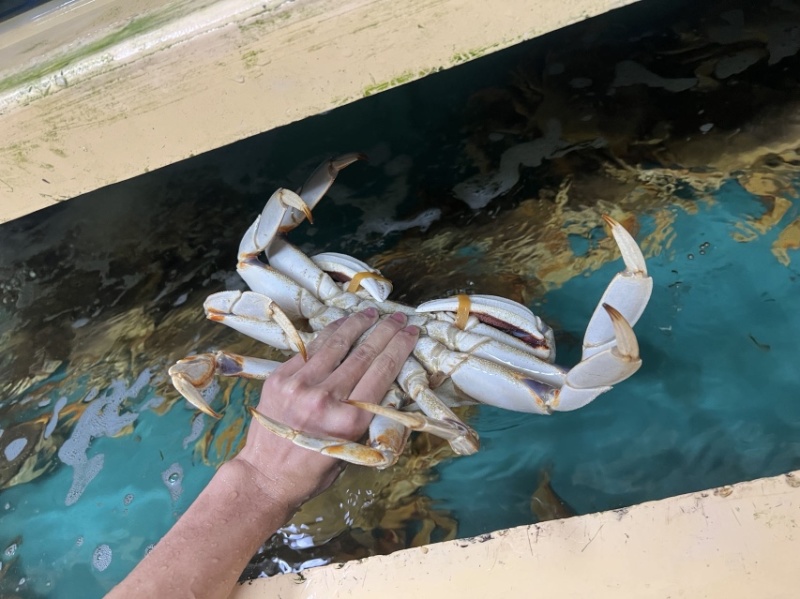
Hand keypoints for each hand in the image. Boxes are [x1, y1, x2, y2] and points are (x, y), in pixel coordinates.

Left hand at [233, 308, 418, 507]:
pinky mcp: (280, 377)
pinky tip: (341, 325)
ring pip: (336, 344)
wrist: (265, 476)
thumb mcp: (353, 449)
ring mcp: (300, 384)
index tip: (411, 331)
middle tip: (397, 317)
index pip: (382, 371)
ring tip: (370, 313)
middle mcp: (326, 397)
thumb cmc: (314, 471)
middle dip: (384, 331)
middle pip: (363, 354)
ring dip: (356, 324)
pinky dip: (329, 334)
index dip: (400, 347)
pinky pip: (311, 349)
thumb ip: (368, 415)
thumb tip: (386, 385)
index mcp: (350, 419)